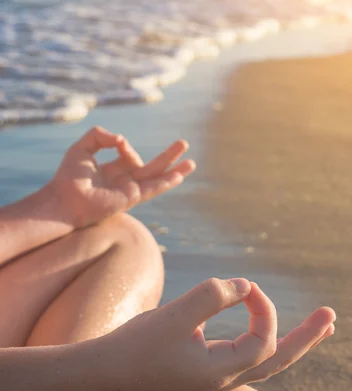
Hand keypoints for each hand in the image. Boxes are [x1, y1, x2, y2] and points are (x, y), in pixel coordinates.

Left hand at [49, 126, 194, 228]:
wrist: (65, 200)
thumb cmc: (68, 177)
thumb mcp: (83, 147)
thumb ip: (101, 135)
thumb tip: (122, 139)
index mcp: (112, 170)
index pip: (128, 153)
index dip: (124, 145)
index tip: (118, 141)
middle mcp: (124, 181)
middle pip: (152, 167)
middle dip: (169, 156)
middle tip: (184, 143)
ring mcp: (130, 190)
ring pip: (157, 178)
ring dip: (175, 169)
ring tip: (192, 162)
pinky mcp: (131, 198)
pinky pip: (152, 188)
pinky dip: (166, 182)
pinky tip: (178, 176)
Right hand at [100, 278, 335, 390]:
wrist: (106, 373)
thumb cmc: (135, 346)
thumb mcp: (173, 317)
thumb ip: (211, 296)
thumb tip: (245, 285)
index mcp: (221, 373)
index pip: (263, 339)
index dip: (262, 308)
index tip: (241, 287)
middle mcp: (225, 379)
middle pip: (280, 360)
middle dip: (307, 337)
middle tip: (333, 317)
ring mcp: (217, 377)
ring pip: (267, 362)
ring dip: (294, 342)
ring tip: (320, 327)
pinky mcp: (206, 369)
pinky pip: (249, 357)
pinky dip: (268, 342)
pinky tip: (269, 330)